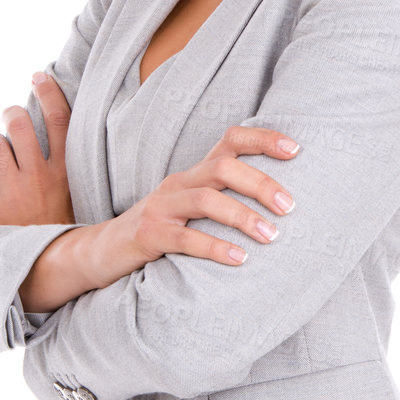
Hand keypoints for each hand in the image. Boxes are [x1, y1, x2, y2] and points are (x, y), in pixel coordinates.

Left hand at [0, 70, 74, 226]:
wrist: (47, 271)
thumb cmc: (61, 231)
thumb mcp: (75, 198)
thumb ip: (65, 171)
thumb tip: (54, 139)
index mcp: (64, 173)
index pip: (59, 120)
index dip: (49, 92)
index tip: (39, 76)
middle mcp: (39, 178)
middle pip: (21, 125)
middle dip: (11, 114)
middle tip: (10, 117)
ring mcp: (14, 193)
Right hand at [97, 124, 298, 278]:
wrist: (103, 251)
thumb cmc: (161, 231)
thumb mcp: (192, 209)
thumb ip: (225, 201)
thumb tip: (282, 206)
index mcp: (193, 174)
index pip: (230, 141)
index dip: (262, 139)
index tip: (296, 150)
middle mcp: (178, 183)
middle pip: (223, 168)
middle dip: (261, 184)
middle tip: (290, 207)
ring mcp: (161, 208)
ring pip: (206, 200)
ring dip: (243, 216)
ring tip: (271, 236)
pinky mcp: (148, 235)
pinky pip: (185, 239)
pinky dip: (215, 248)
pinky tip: (239, 259)